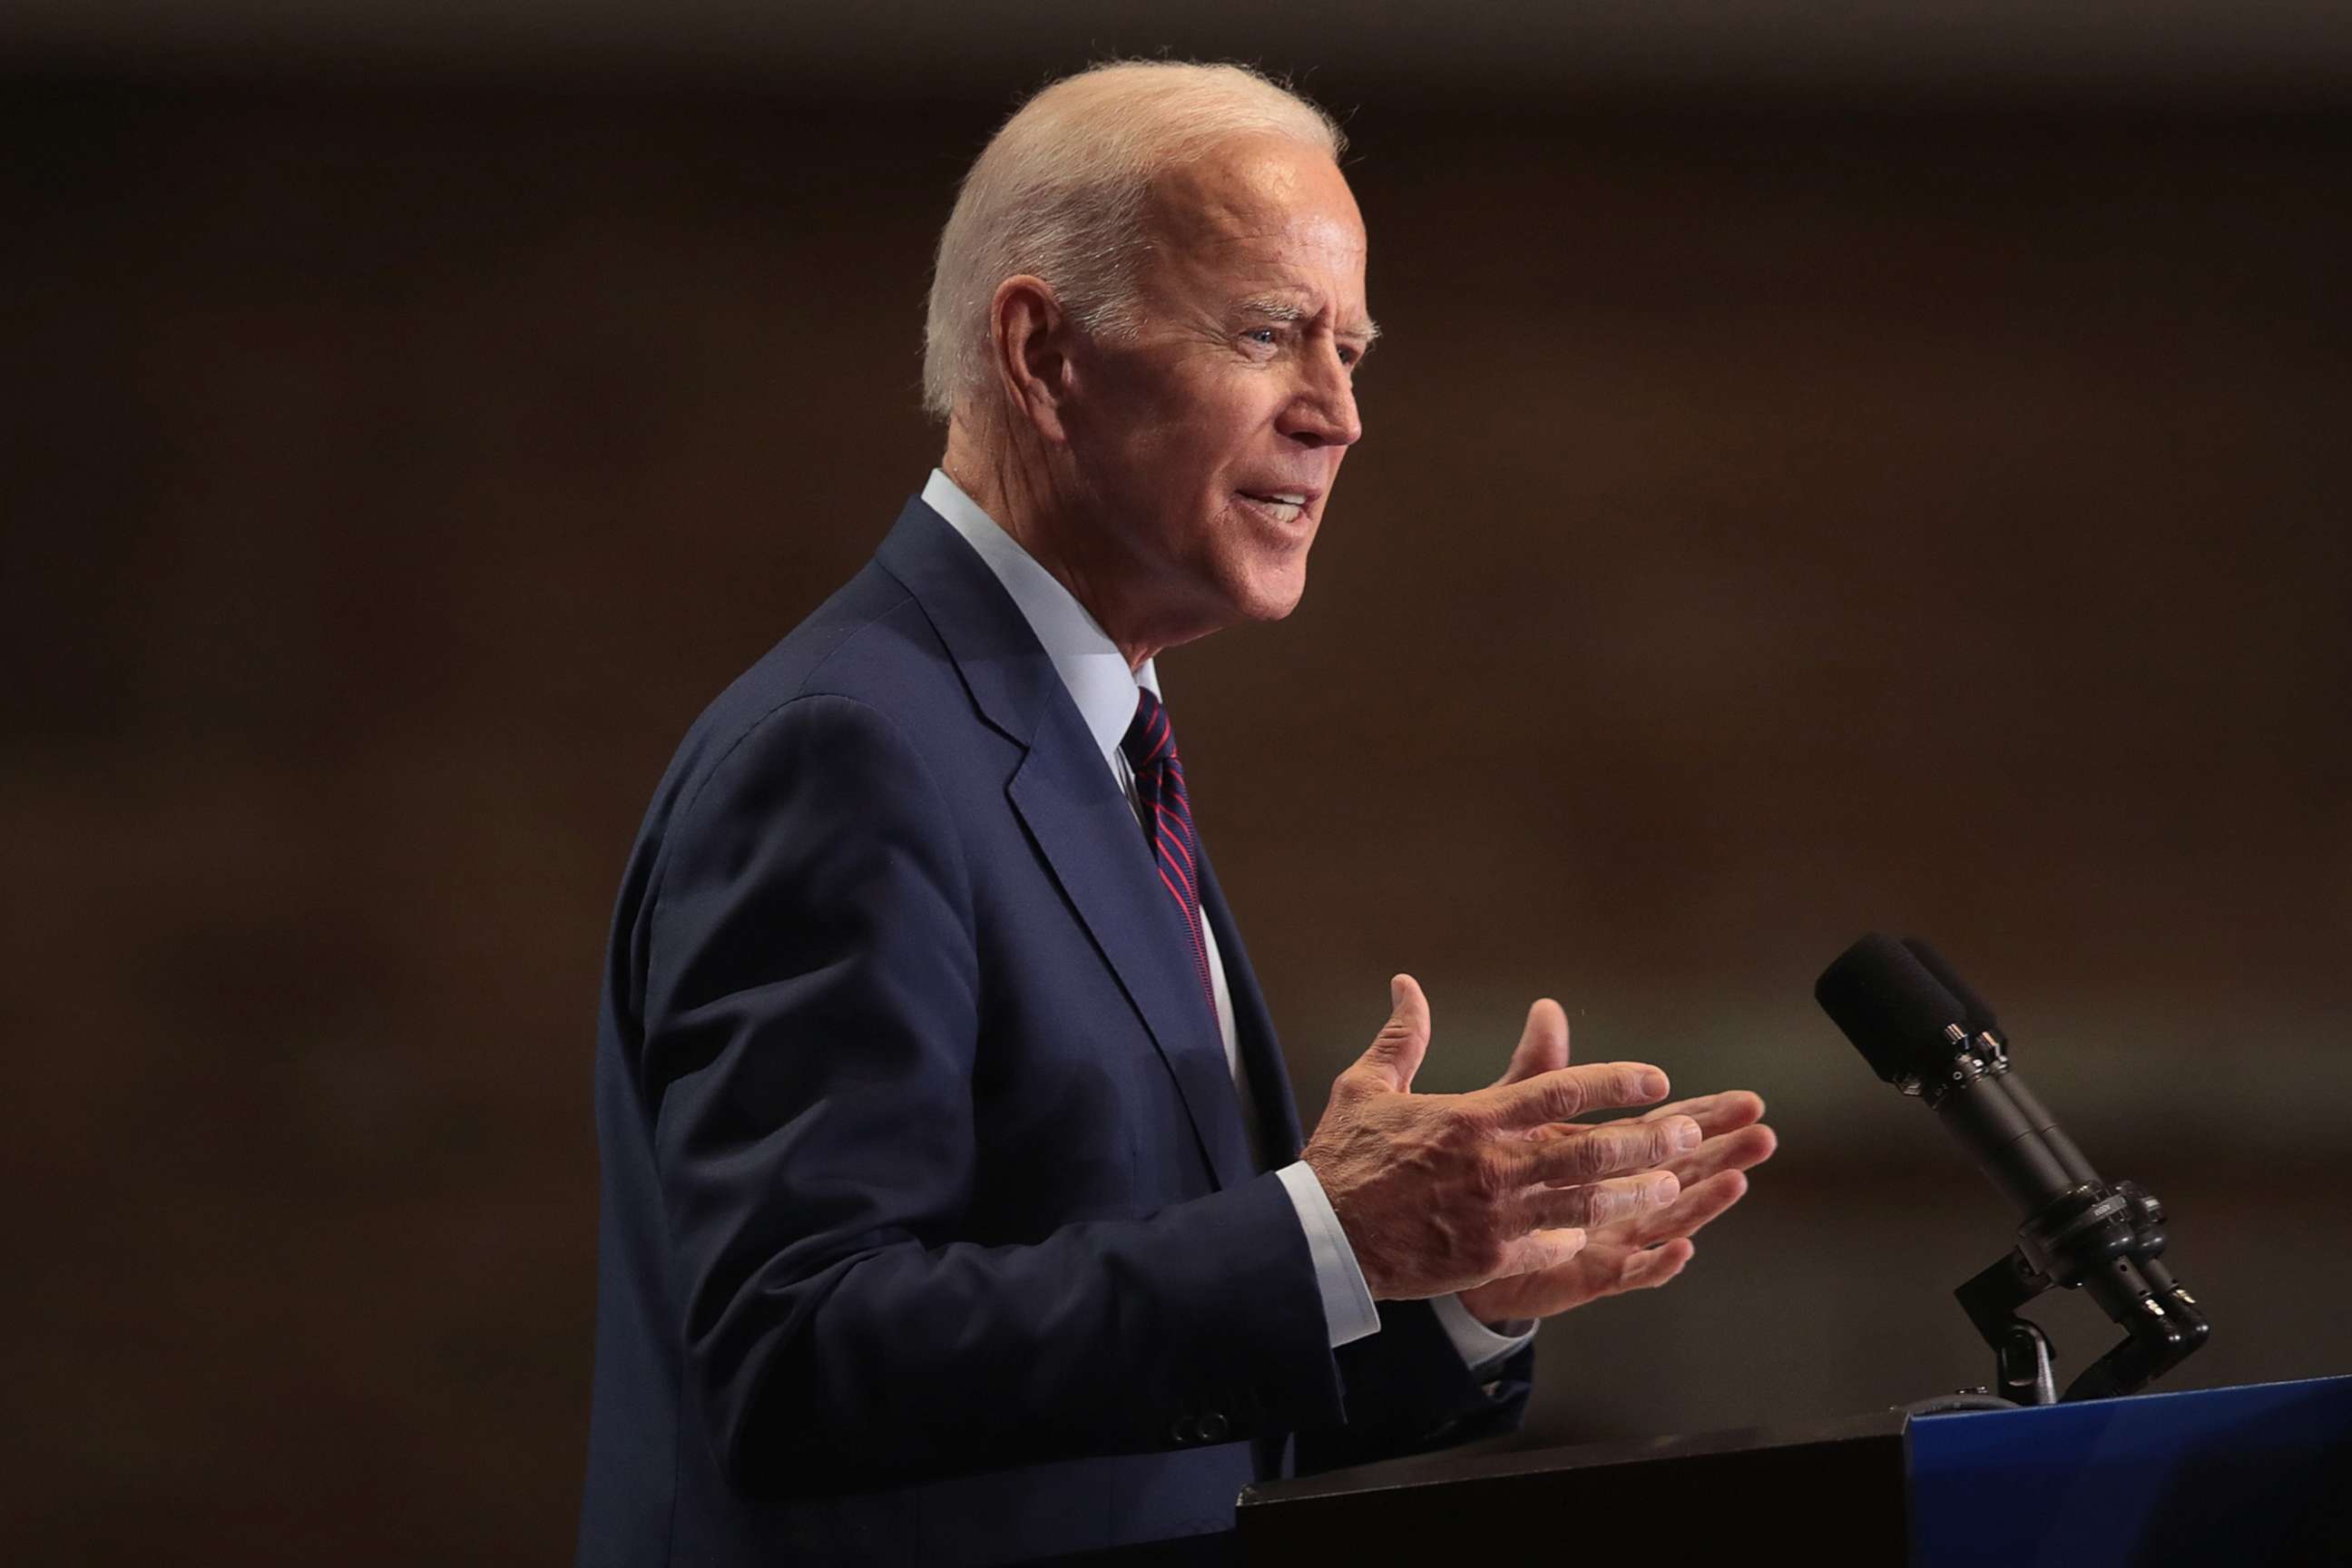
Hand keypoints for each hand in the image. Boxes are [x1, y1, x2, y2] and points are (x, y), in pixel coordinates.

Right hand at [1300, 975, 1691, 1300]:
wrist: (1321, 1238)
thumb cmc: (1344, 1157)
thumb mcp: (1368, 1087)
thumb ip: (1402, 1036)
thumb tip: (1406, 984)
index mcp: (1473, 1119)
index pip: (1560, 1091)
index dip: (1613, 1082)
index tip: (1654, 1077)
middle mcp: (1494, 1166)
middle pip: (1590, 1150)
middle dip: (1648, 1141)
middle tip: (1690, 1133)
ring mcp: (1496, 1216)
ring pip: (1585, 1204)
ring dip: (1634, 1194)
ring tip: (1671, 1187)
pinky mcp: (1490, 1258)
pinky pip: (1551, 1247)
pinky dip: (1579, 1238)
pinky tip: (1602, 1233)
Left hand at [1456, 998, 1776, 1324]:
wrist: (1459, 1239)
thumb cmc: (1496, 1175)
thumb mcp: (1516, 1116)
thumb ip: (1541, 1070)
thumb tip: (1547, 1007)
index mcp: (1611, 1155)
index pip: (1668, 1129)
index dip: (1707, 1116)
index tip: (1749, 1101)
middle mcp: (1622, 1195)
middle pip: (1682, 1171)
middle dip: (1722, 1153)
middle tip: (1763, 1135)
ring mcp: (1612, 1236)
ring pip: (1666, 1218)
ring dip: (1702, 1202)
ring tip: (1736, 1181)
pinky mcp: (1589, 1274)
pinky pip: (1628, 1272)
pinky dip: (1657, 1263)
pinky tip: (1681, 1249)